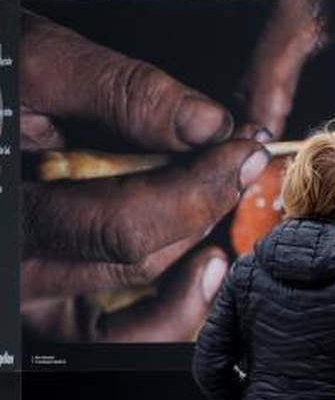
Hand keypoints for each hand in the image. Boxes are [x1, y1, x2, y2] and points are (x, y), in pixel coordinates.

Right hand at [19, 10, 268, 341]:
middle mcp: (21, 270)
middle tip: (243, 158)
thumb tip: (207, 123)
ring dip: (197, 237)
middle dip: (204, 202)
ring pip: (142, 284)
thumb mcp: (38, 67)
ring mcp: (39, 298)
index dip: (198, 187)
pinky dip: (176, 303)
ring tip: (223, 186)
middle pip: (141, 256)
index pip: (124, 223)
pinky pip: (128, 332)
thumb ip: (121, 93)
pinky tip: (208, 263)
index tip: (245, 148)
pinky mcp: (58, 309)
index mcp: (10, 214)